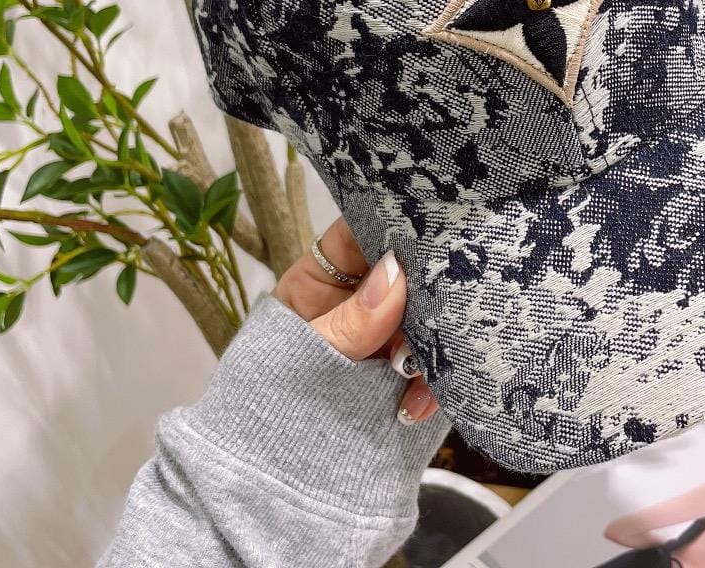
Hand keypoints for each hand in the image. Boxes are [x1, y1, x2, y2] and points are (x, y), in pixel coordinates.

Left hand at [272, 216, 439, 423]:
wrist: (269, 481)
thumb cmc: (268, 407)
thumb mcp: (300, 359)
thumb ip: (348, 323)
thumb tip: (395, 274)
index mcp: (323, 277)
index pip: (362, 230)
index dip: (393, 223)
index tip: (427, 228)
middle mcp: (361, 298)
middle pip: (406, 274)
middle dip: (422, 293)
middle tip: (432, 313)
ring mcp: (389, 335)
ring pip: (428, 318)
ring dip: (430, 342)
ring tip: (410, 374)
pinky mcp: (409, 373)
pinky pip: (436, 362)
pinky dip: (435, 380)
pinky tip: (420, 401)